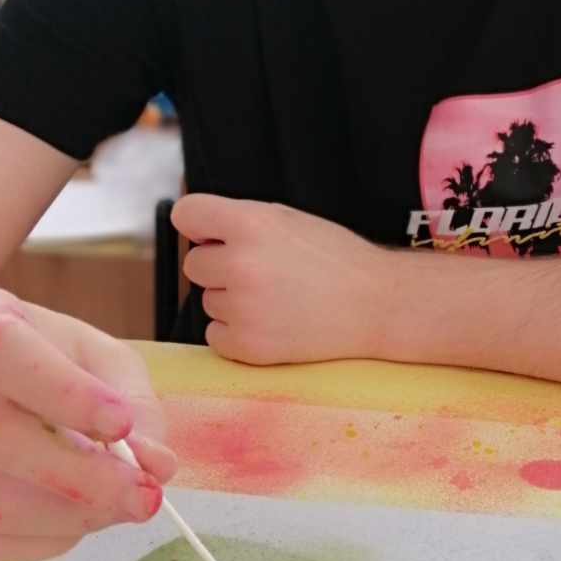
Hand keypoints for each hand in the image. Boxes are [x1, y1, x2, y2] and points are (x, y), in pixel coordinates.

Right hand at [0, 285, 176, 560]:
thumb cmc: (42, 359)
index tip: (121, 424)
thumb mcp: (95, 357)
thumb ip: (133, 402)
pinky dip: (36, 545)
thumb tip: (156, 463)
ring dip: (70, 517)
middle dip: (84, 476)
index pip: (3, 352)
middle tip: (145, 495)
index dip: (65, 393)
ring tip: (119, 509)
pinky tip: (74, 528)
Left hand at [172, 194, 393, 364]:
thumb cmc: (333, 258)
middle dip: (220, 267)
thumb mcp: (287, 219)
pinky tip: (271, 322)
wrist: (375, 304)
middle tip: (263, 272)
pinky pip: (214, 335)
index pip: (185, 214)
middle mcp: (240, 264)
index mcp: (250, 224)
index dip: (198, 225)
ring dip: (232, 301)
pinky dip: (236, 332)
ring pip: (207, 301)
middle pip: (194, 264)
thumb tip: (196, 234)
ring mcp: (242, 308)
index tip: (211, 235)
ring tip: (276, 298)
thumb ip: (239, 221)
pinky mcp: (247, 345)